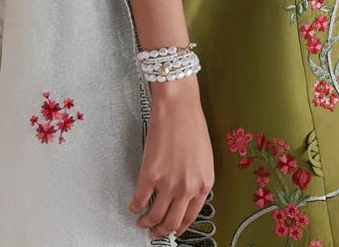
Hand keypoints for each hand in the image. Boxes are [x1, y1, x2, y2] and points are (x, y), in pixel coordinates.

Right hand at [128, 77, 214, 238]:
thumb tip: (186, 195)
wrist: (178, 106)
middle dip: (161, 231)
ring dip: (146, 223)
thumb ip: (197, 179)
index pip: (190, 216)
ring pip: (155, 216)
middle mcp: (188, 187)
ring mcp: (168, 183)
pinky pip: (140, 200)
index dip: (179, 227)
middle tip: (154, 233)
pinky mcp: (150, 175)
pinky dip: (135, 207)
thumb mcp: (204, 157)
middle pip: (172, 222)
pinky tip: (134, 206)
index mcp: (204, 183)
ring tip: (141, 222)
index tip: (172, 230)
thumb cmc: (192, 124)